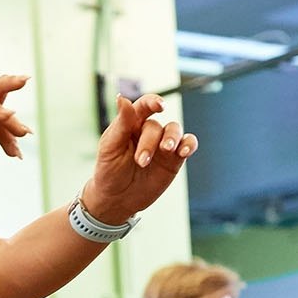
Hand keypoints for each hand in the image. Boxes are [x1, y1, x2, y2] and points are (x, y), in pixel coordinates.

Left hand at [81, 94, 196, 222]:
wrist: (116, 200)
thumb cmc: (108, 172)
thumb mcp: (110, 148)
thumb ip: (120, 124)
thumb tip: (121, 97)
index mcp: (131, 125)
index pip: (144, 106)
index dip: (153, 102)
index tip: (159, 106)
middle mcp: (149, 132)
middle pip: (157, 126)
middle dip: (150, 142)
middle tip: (141, 161)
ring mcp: (163, 145)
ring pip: (175, 130)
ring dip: (173, 138)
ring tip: (166, 150)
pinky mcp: (174, 159)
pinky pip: (188, 144)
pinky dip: (189, 144)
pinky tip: (184, 151)